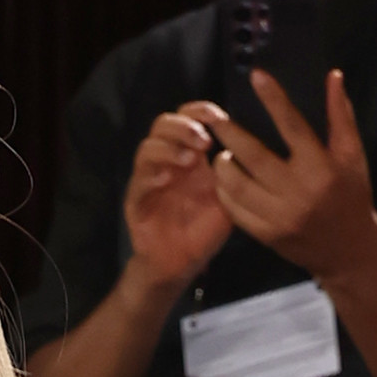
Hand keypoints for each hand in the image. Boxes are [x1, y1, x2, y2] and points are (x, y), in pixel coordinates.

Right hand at [121, 106, 229, 294]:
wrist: (180, 266)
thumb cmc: (203, 232)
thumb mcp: (227, 200)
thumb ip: (232, 174)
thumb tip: (240, 145)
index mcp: (188, 155)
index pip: (187, 117)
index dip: (200, 110)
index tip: (218, 117)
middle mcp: (166, 162)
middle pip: (163, 124)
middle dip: (184, 126)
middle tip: (204, 141)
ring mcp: (148, 180)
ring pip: (147, 148)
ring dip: (168, 148)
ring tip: (188, 161)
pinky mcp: (135, 202)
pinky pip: (138, 182)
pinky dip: (151, 176)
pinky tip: (167, 180)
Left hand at [204, 69, 376, 282]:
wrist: (347, 250)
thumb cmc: (351, 196)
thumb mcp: (352, 155)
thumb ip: (341, 116)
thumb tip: (333, 76)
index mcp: (321, 167)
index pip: (292, 125)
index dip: (274, 98)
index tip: (257, 76)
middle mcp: (298, 191)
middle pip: (254, 156)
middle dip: (231, 134)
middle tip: (215, 119)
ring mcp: (280, 216)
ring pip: (239, 186)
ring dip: (223, 166)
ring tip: (220, 153)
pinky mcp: (267, 235)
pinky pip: (237, 211)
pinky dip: (225, 193)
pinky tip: (223, 180)